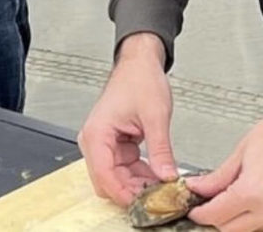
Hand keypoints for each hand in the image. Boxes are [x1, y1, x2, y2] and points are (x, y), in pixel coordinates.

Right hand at [77, 33, 176, 206]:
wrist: (140, 62)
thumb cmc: (140, 78)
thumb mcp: (156, 115)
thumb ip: (161, 149)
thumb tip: (168, 176)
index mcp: (97, 133)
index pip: (105, 176)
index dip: (125, 193)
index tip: (147, 201)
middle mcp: (94, 141)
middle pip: (109, 181)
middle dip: (133, 190)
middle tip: (160, 195)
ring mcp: (103, 144)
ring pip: (117, 178)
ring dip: (138, 183)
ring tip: (162, 184)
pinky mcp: (114, 145)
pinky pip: (124, 168)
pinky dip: (140, 174)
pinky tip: (157, 174)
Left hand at [186, 88, 262, 231]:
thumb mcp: (243, 150)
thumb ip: (218, 177)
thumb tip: (198, 188)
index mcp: (253, 191)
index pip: (217, 216)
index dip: (201, 214)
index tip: (195, 210)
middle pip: (232, 231)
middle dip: (218, 219)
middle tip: (211, 204)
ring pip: (252, 230)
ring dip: (240, 219)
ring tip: (238, 195)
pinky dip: (261, 216)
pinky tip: (258, 198)